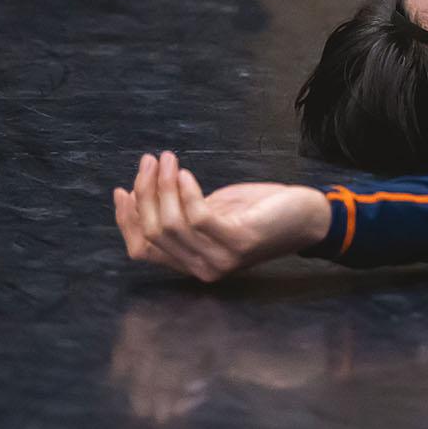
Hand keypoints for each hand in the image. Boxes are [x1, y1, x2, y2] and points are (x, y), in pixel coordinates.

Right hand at [113, 151, 330, 282]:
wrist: (306, 217)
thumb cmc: (258, 212)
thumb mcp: (212, 213)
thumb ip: (180, 214)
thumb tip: (138, 193)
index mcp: (190, 263)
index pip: (142, 250)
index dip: (126, 220)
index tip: (121, 189)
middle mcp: (201, 269)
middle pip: (153, 233)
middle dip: (145, 193)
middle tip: (150, 161)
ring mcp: (219, 259)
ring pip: (171, 224)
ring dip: (163, 186)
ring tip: (167, 159)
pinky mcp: (237, 242)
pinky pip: (198, 217)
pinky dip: (186, 192)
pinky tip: (185, 173)